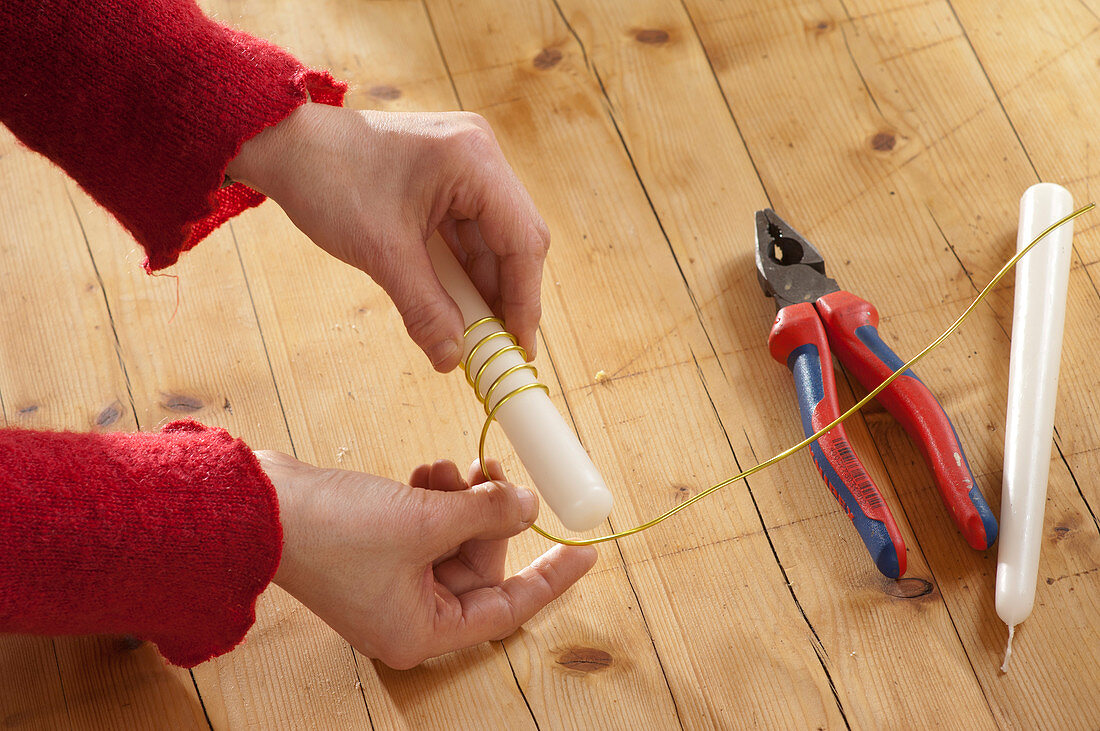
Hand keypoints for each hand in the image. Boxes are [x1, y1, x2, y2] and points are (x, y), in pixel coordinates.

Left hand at [227, 104, 549, 371]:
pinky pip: (469, 232)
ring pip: (493, 239)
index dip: (524, 299)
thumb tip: (451, 358)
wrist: (286, 145)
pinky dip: (462, 269)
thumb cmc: (328, 180)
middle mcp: (481, 154)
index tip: (518, 346)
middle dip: (506, 295)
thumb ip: (423, 308)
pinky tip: (454, 303)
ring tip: (472, 332)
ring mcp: (467, 164)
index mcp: (474, 160)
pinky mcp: (449, 177)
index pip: (522, 239)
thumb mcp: (381, 253)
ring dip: (482, 286)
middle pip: (516, 238)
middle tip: (497, 345)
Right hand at [256, 451, 596, 669]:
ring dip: (461, 499)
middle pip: (481, 565)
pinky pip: (426, 526)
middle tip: (497, 471)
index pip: (507, 609)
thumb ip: (486, 513)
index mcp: (421, 631)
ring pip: (454, 538)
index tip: (587, 551)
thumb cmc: (332, 531)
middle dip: (493, 516)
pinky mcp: (376, 549)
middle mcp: (408, 613)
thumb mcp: (425, 520)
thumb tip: (530, 506)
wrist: (256, 506)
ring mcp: (391, 581)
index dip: (550, 578)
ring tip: (451, 467)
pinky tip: (428, 471)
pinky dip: (434, 497)